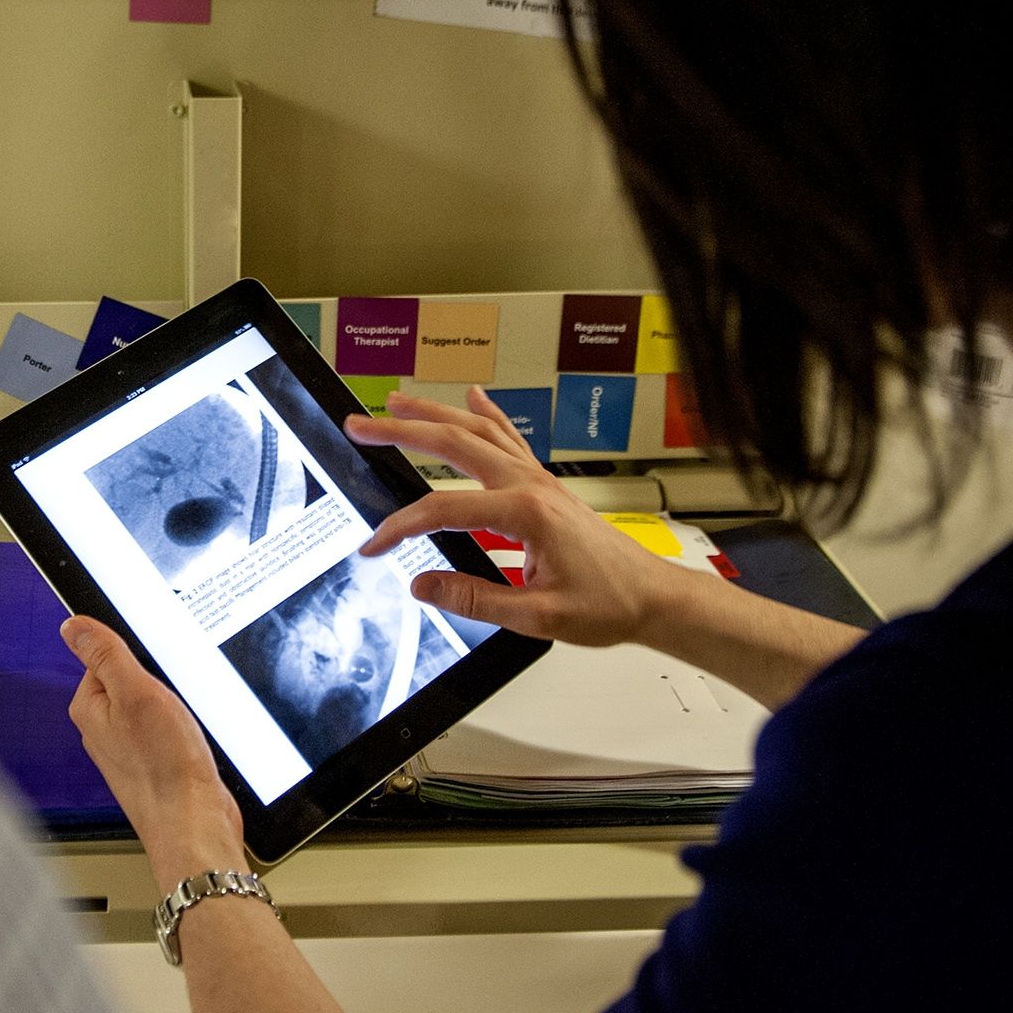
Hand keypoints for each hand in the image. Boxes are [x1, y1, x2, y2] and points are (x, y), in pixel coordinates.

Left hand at [61, 616, 247, 887]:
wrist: (193, 824)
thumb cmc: (164, 767)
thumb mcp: (137, 693)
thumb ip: (105, 655)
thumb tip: (73, 625)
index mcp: (89, 709)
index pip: (105, 657)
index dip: (137, 656)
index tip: (157, 666)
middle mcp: (103, 730)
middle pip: (131, 680)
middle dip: (158, 682)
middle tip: (175, 697)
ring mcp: (128, 749)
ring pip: (152, 706)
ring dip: (174, 708)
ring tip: (185, 724)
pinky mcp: (153, 764)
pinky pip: (166, 731)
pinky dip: (182, 730)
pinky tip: (192, 741)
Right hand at [345, 386, 688, 648]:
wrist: (652, 597)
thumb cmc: (607, 604)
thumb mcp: (537, 615)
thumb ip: (476, 599)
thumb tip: (423, 585)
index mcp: (525, 512)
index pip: (444, 511)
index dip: (401, 528)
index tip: (374, 547)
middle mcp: (530, 485)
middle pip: (454, 444)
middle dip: (402, 431)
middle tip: (360, 424)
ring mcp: (539, 481)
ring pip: (478, 432)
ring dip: (435, 414)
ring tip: (397, 403)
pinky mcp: (545, 487)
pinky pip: (509, 439)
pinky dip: (486, 415)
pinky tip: (472, 397)